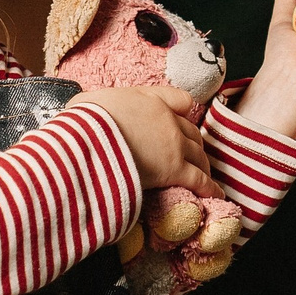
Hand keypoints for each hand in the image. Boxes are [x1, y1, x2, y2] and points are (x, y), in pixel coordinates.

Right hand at [70, 87, 217, 194]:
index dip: (182, 111)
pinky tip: (214, 195)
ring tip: (204, 176)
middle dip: (194, 144)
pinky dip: (209, 188)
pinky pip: (200, 180)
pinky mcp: (175, 170)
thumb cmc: (85, 120)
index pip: (180, 100)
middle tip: (192, 155)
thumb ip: (93, 106)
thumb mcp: (86, 103)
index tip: (183, 118)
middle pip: (191, 132)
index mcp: (150, 100)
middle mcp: (167, 120)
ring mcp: (174, 145)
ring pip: (199, 155)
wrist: (91, 139)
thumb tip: (81, 111)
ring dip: (203, 165)